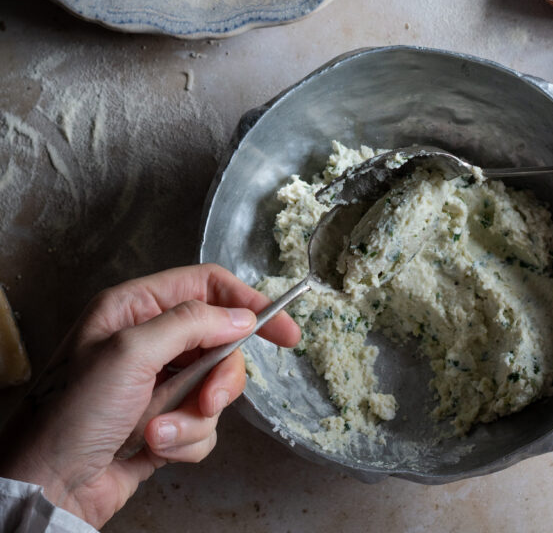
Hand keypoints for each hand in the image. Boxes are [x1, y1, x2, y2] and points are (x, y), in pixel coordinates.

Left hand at [0, 263, 299, 527]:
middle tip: (209, 400)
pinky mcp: (167, 422)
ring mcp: (160, 384)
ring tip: (159, 434)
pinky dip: (186, 441)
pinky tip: (153, 450)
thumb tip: (242, 316)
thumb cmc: (73, 412)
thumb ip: (192, 323)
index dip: (248, 301)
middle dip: (221, 376)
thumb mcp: (130, 352)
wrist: (47, 489)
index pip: (207, 285)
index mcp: (136, 308)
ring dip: (195, 416)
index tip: (283, 331)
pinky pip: (204, 424)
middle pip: (221, 341)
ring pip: (216, 387)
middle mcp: (151, 341)